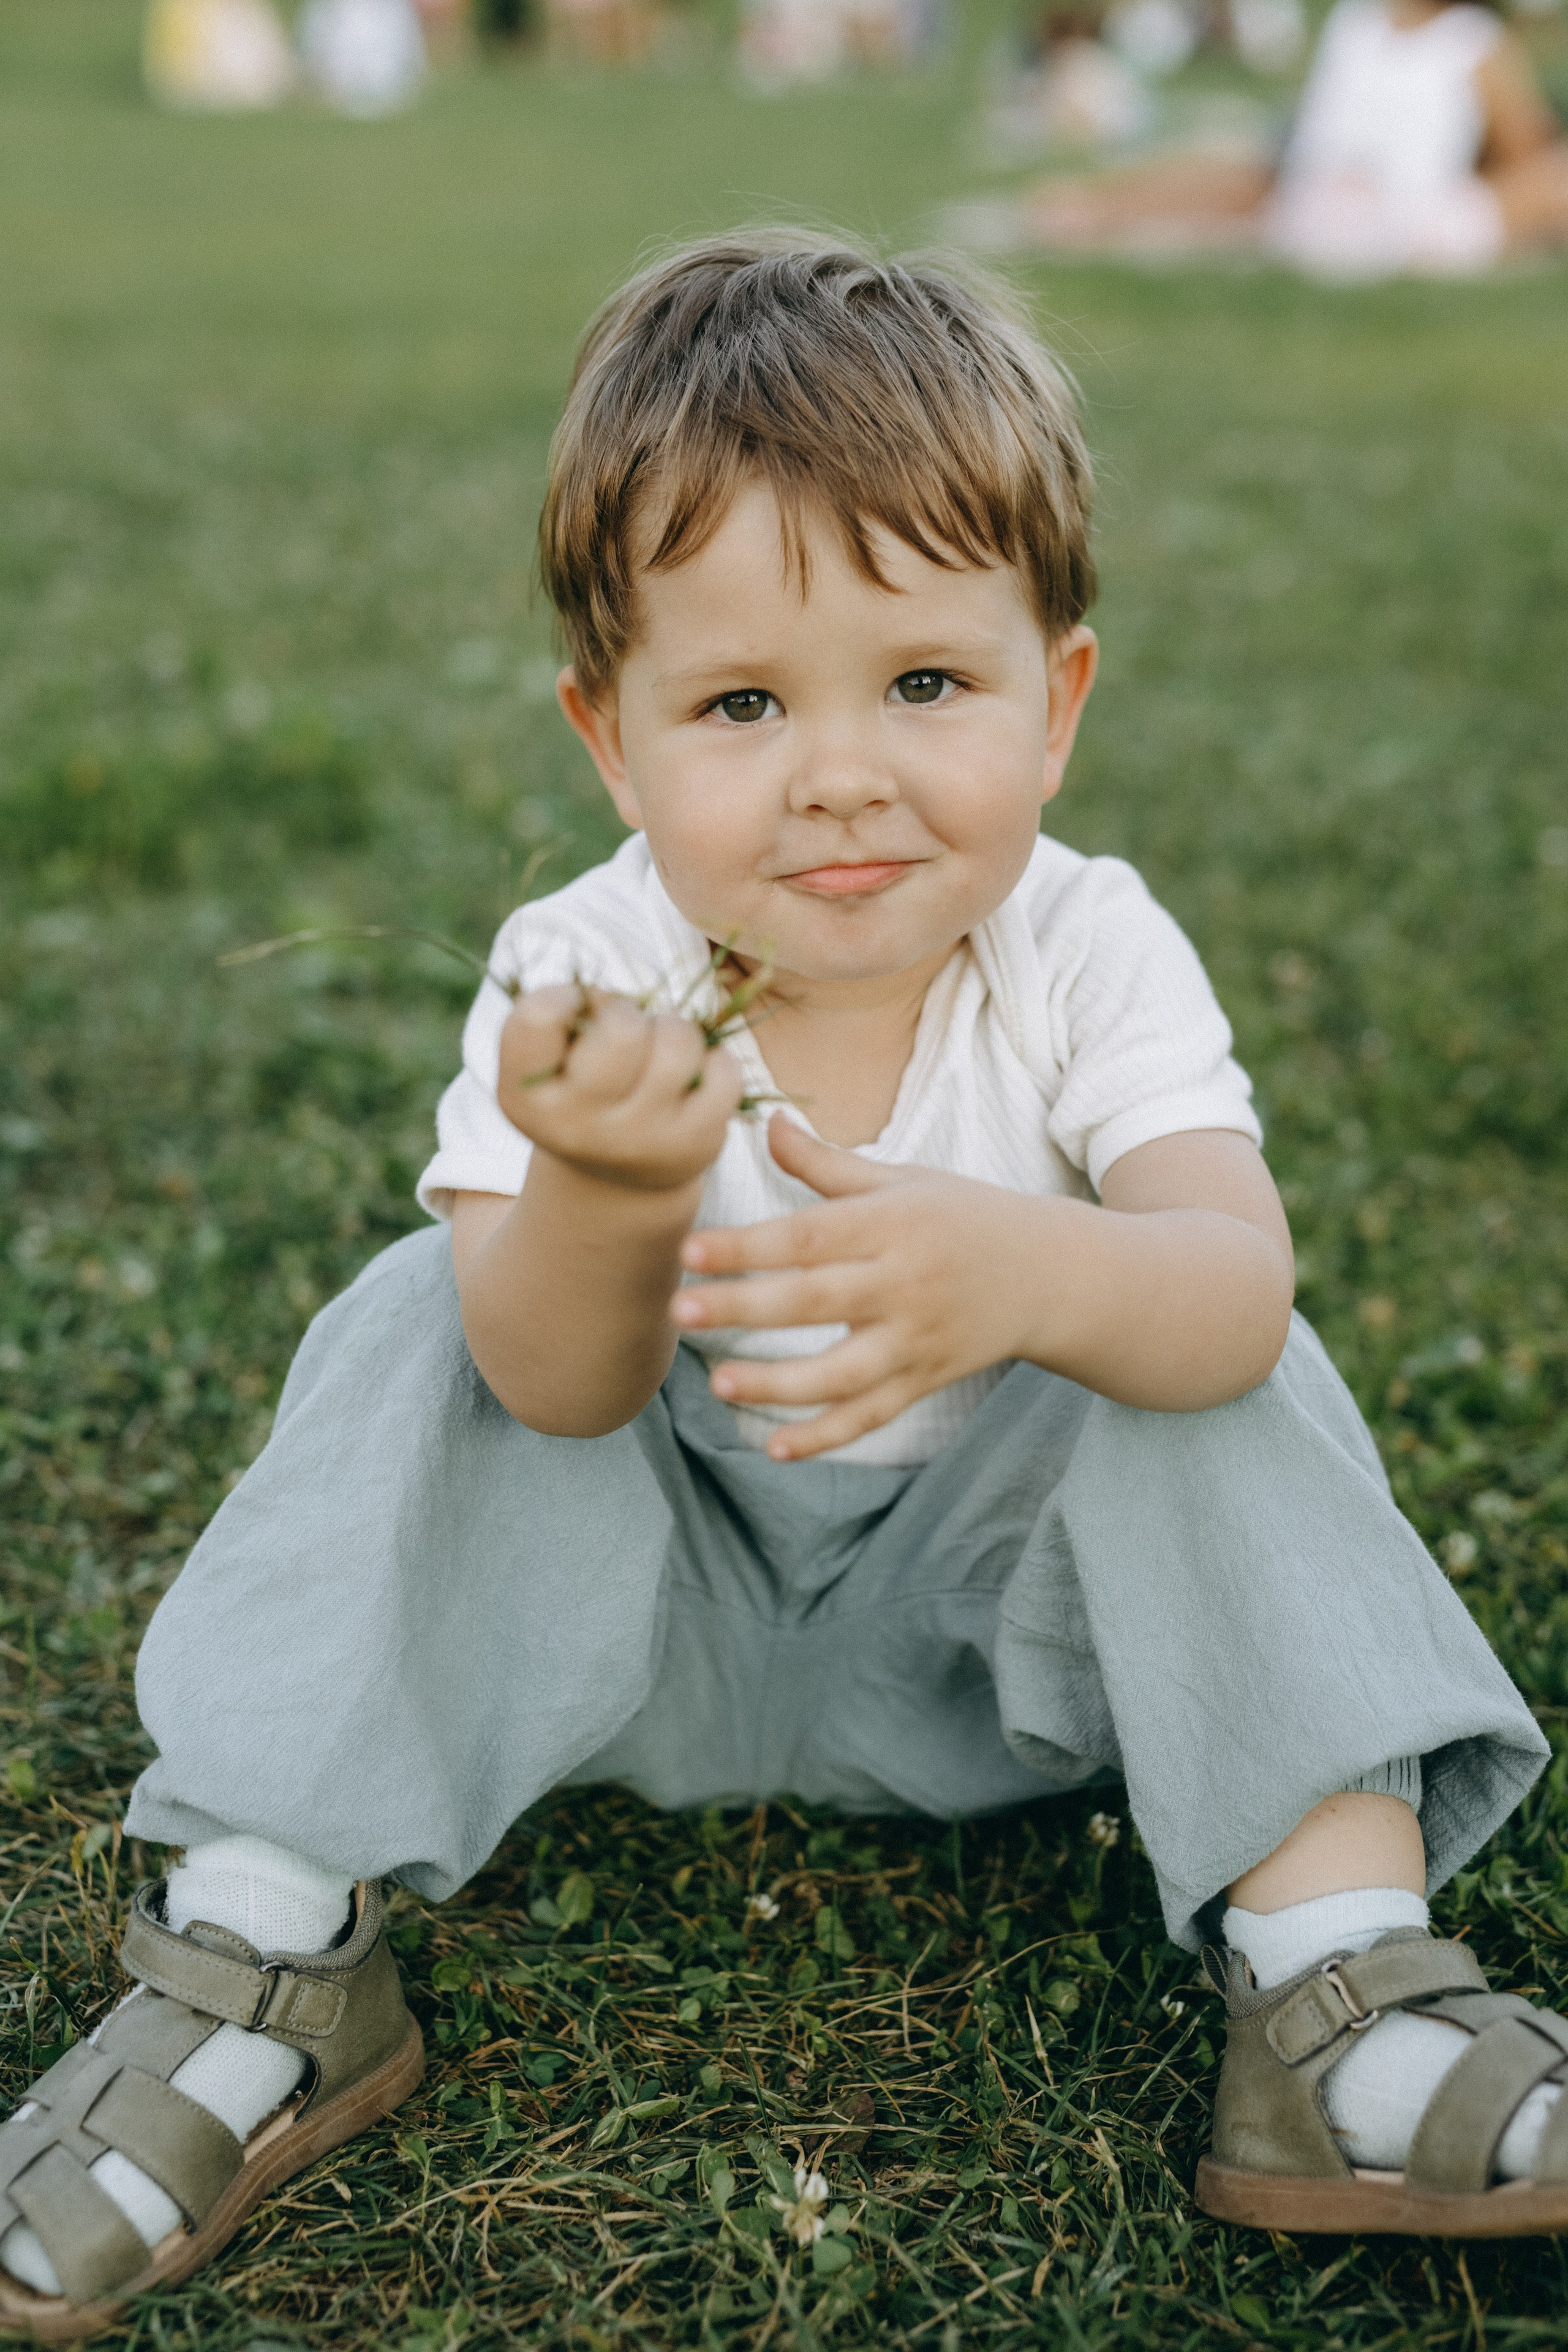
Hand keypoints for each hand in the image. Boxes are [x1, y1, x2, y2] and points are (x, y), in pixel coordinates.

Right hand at [497, 985, 745, 1193]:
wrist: (616, 1181)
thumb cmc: (582, 1091)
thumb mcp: (553, 1060)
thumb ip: (573, 1014)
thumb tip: (625, 1001)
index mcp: (524, 1096)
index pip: (536, 1017)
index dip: (564, 996)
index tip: (573, 1011)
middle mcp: (575, 1127)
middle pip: (622, 1030)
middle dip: (629, 1013)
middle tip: (626, 1033)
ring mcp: (637, 1141)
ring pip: (677, 1044)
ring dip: (675, 1031)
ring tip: (661, 1050)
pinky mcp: (692, 1146)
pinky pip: (724, 1073)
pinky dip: (716, 1061)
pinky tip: (695, 1077)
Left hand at [670, 1112, 1036, 1458]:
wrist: (1047, 1273)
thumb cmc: (960, 1215)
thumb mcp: (901, 1180)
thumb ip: (827, 1163)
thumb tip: (766, 1122)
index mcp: (893, 1224)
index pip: (809, 1236)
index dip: (748, 1246)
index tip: (690, 1250)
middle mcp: (906, 1284)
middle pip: (815, 1301)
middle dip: (744, 1308)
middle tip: (678, 1311)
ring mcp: (917, 1340)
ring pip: (842, 1373)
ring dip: (778, 1383)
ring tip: (719, 1383)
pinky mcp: (925, 1381)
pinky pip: (870, 1416)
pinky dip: (825, 1437)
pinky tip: (775, 1448)